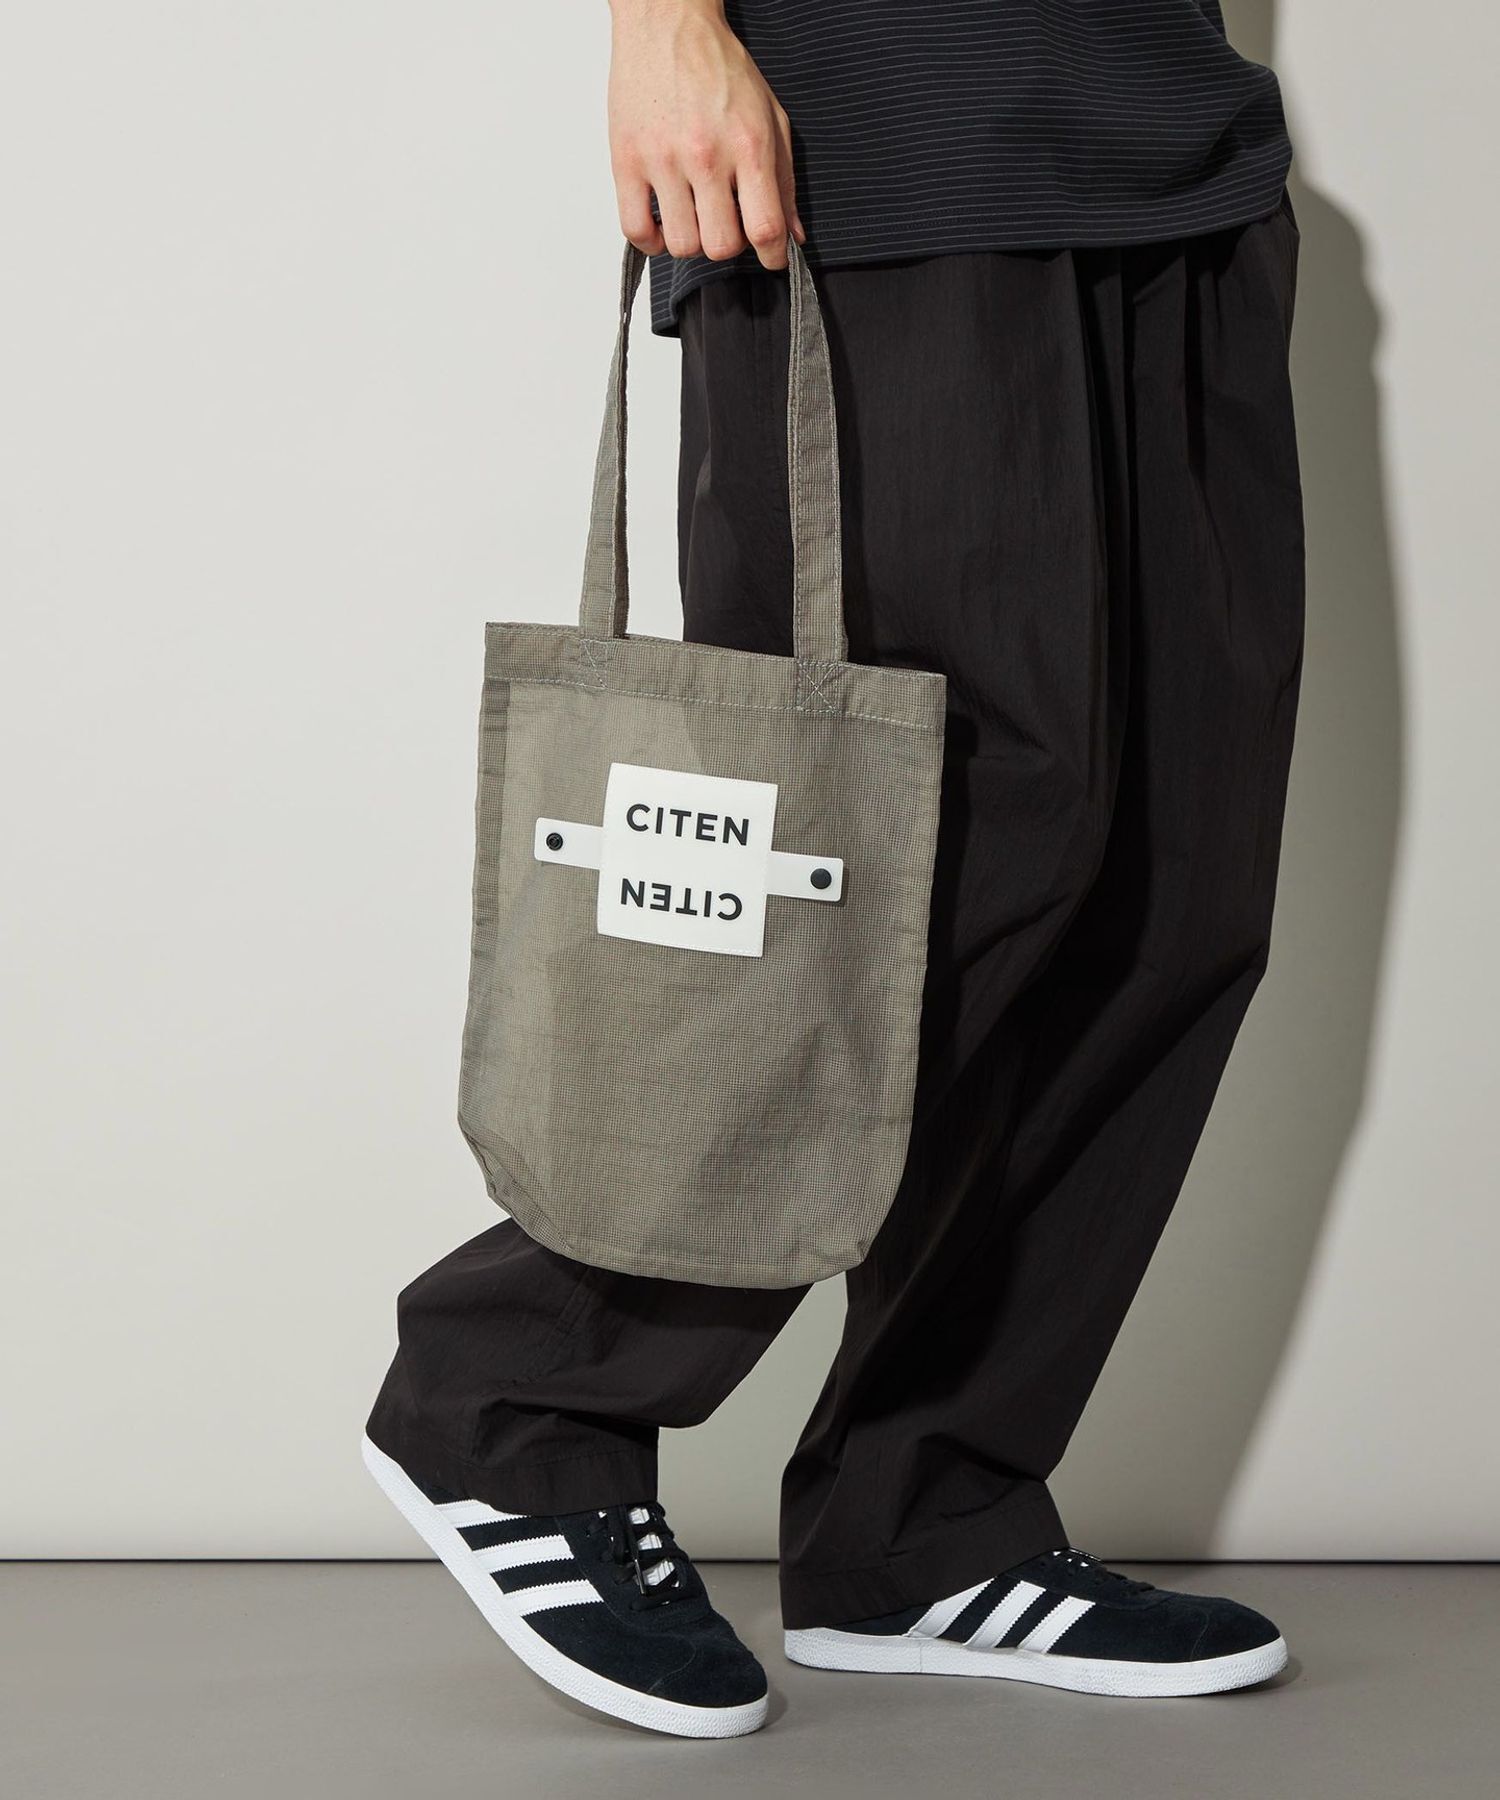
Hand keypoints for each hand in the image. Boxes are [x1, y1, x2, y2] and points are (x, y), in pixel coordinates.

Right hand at [608, 0, 804, 268]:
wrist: (666, 23)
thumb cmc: (717, 66)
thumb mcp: (769, 115)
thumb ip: (784, 179)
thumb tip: (793, 236)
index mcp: (748, 145)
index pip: (765, 229)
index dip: (772, 256)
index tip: (770, 257)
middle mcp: (705, 155)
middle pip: (721, 246)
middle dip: (729, 243)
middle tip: (726, 222)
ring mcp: (662, 159)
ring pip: (681, 244)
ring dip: (692, 241)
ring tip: (693, 216)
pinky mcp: (626, 160)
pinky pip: (636, 230)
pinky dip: (651, 241)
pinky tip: (663, 224)